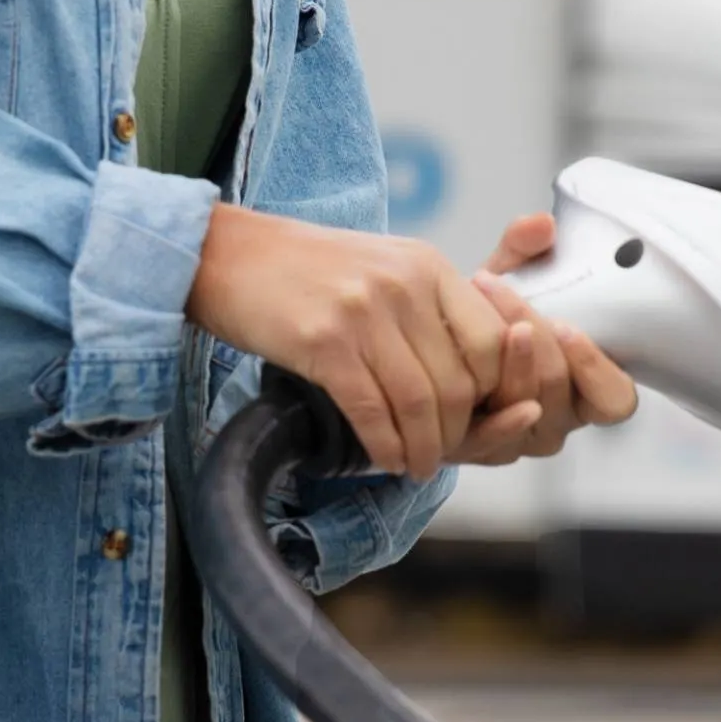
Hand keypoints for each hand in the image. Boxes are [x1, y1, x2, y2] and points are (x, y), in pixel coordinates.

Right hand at [186, 205, 508, 480]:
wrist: (228, 254)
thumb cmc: (307, 269)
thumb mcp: (385, 266)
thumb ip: (431, 306)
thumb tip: (474, 372)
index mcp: (428, 266)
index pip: (491, 341)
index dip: (493, 392)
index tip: (479, 417)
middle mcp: (404, 285)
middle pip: (458, 381)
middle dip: (458, 432)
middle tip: (446, 455)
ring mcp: (364, 313)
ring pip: (419, 403)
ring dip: (425, 449)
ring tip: (418, 467)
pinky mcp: (323, 343)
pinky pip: (372, 410)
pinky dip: (386, 446)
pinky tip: (386, 459)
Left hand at [447, 213, 641, 467]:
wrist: (429, 336)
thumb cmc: (482, 314)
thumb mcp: (507, 277)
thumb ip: (523, 251)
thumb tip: (542, 224)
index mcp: (584, 387)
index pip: (615, 400)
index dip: (598, 371)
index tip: (571, 328)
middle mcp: (558, 418)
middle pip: (565, 396)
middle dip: (539, 344)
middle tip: (508, 298)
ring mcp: (519, 438)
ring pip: (530, 410)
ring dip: (510, 362)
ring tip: (485, 309)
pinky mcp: (479, 448)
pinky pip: (493, 439)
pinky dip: (491, 409)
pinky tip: (476, 371)